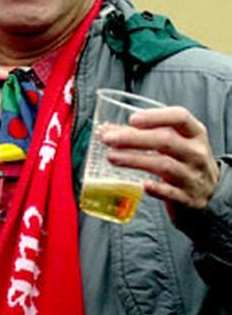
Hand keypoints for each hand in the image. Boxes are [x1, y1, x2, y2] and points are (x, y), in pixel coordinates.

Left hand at [102, 106, 218, 210]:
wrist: (208, 192)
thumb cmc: (183, 160)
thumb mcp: (172, 143)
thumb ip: (142, 134)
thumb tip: (106, 130)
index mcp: (194, 134)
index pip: (180, 117)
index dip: (156, 117)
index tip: (132, 120)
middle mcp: (196, 153)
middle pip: (166, 141)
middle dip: (133, 139)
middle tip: (108, 139)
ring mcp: (193, 176)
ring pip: (164, 165)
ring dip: (135, 160)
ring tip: (111, 157)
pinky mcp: (188, 198)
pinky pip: (171, 193)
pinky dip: (157, 189)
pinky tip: (143, 185)